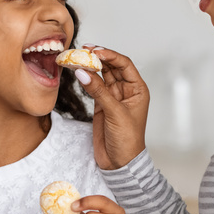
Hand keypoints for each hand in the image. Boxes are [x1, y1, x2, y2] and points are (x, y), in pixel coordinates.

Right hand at [74, 45, 149, 169]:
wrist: (119, 162)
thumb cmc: (127, 140)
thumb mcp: (115, 113)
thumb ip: (99, 91)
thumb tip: (83, 72)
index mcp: (137, 89)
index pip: (124, 64)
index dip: (110, 55)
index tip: (95, 50)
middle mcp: (126, 90)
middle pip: (111, 67)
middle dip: (98, 58)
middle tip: (82, 51)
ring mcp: (112, 97)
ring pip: (101, 76)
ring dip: (90, 67)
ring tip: (76, 58)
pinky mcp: (101, 104)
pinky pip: (93, 86)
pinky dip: (85, 79)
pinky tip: (77, 72)